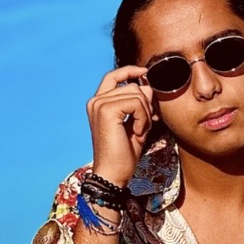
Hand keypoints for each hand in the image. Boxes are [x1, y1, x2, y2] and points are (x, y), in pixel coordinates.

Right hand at [86, 64, 156, 185]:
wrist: (113, 173)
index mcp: (98, 103)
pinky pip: (137, 103)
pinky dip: (143, 118)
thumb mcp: (135, 123)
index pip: (113, 76)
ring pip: (137, 94)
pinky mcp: (106, 110)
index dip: (130, 71)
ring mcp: (99, 104)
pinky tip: (137, 133)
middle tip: (145, 125)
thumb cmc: (123, 153)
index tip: (145, 72)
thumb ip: (139, 103)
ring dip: (145, 114)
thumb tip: (147, 85)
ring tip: (139, 131)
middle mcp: (95, 101)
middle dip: (146, 104)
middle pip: (132, 86)